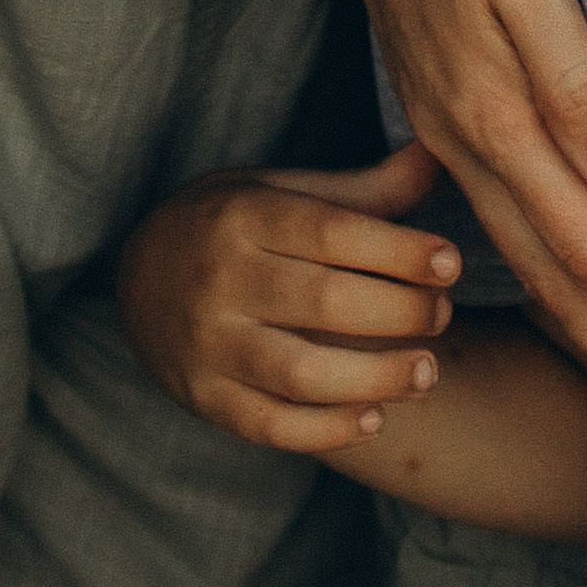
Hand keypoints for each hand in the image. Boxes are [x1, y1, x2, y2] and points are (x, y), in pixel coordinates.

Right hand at [117, 141, 461, 455]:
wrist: (135, 275)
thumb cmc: (231, 225)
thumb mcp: (281, 192)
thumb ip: (364, 189)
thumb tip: (440, 156)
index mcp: (243, 216)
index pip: (331, 233)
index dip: (399, 250)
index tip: (451, 262)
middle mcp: (220, 279)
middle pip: (324, 302)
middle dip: (399, 313)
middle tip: (442, 314)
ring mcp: (208, 344)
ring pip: (301, 373)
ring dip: (376, 378)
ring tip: (426, 372)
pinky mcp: (205, 397)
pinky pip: (272, 425)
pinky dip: (329, 430)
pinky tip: (375, 417)